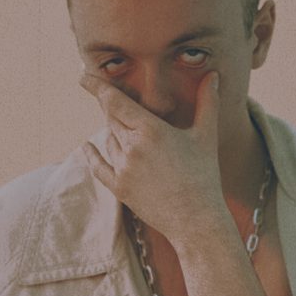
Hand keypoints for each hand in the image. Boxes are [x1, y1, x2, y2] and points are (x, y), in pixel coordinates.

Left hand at [78, 65, 227, 243]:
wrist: (196, 220)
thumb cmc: (204, 176)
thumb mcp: (206, 136)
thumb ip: (208, 102)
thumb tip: (213, 75)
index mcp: (150, 129)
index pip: (114, 101)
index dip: (96, 87)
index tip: (83, 76)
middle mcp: (132, 147)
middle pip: (110, 118)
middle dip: (109, 107)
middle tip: (111, 98)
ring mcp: (123, 169)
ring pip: (109, 139)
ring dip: (114, 131)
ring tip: (129, 131)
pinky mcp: (119, 188)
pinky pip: (98, 167)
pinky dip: (92, 155)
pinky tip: (86, 147)